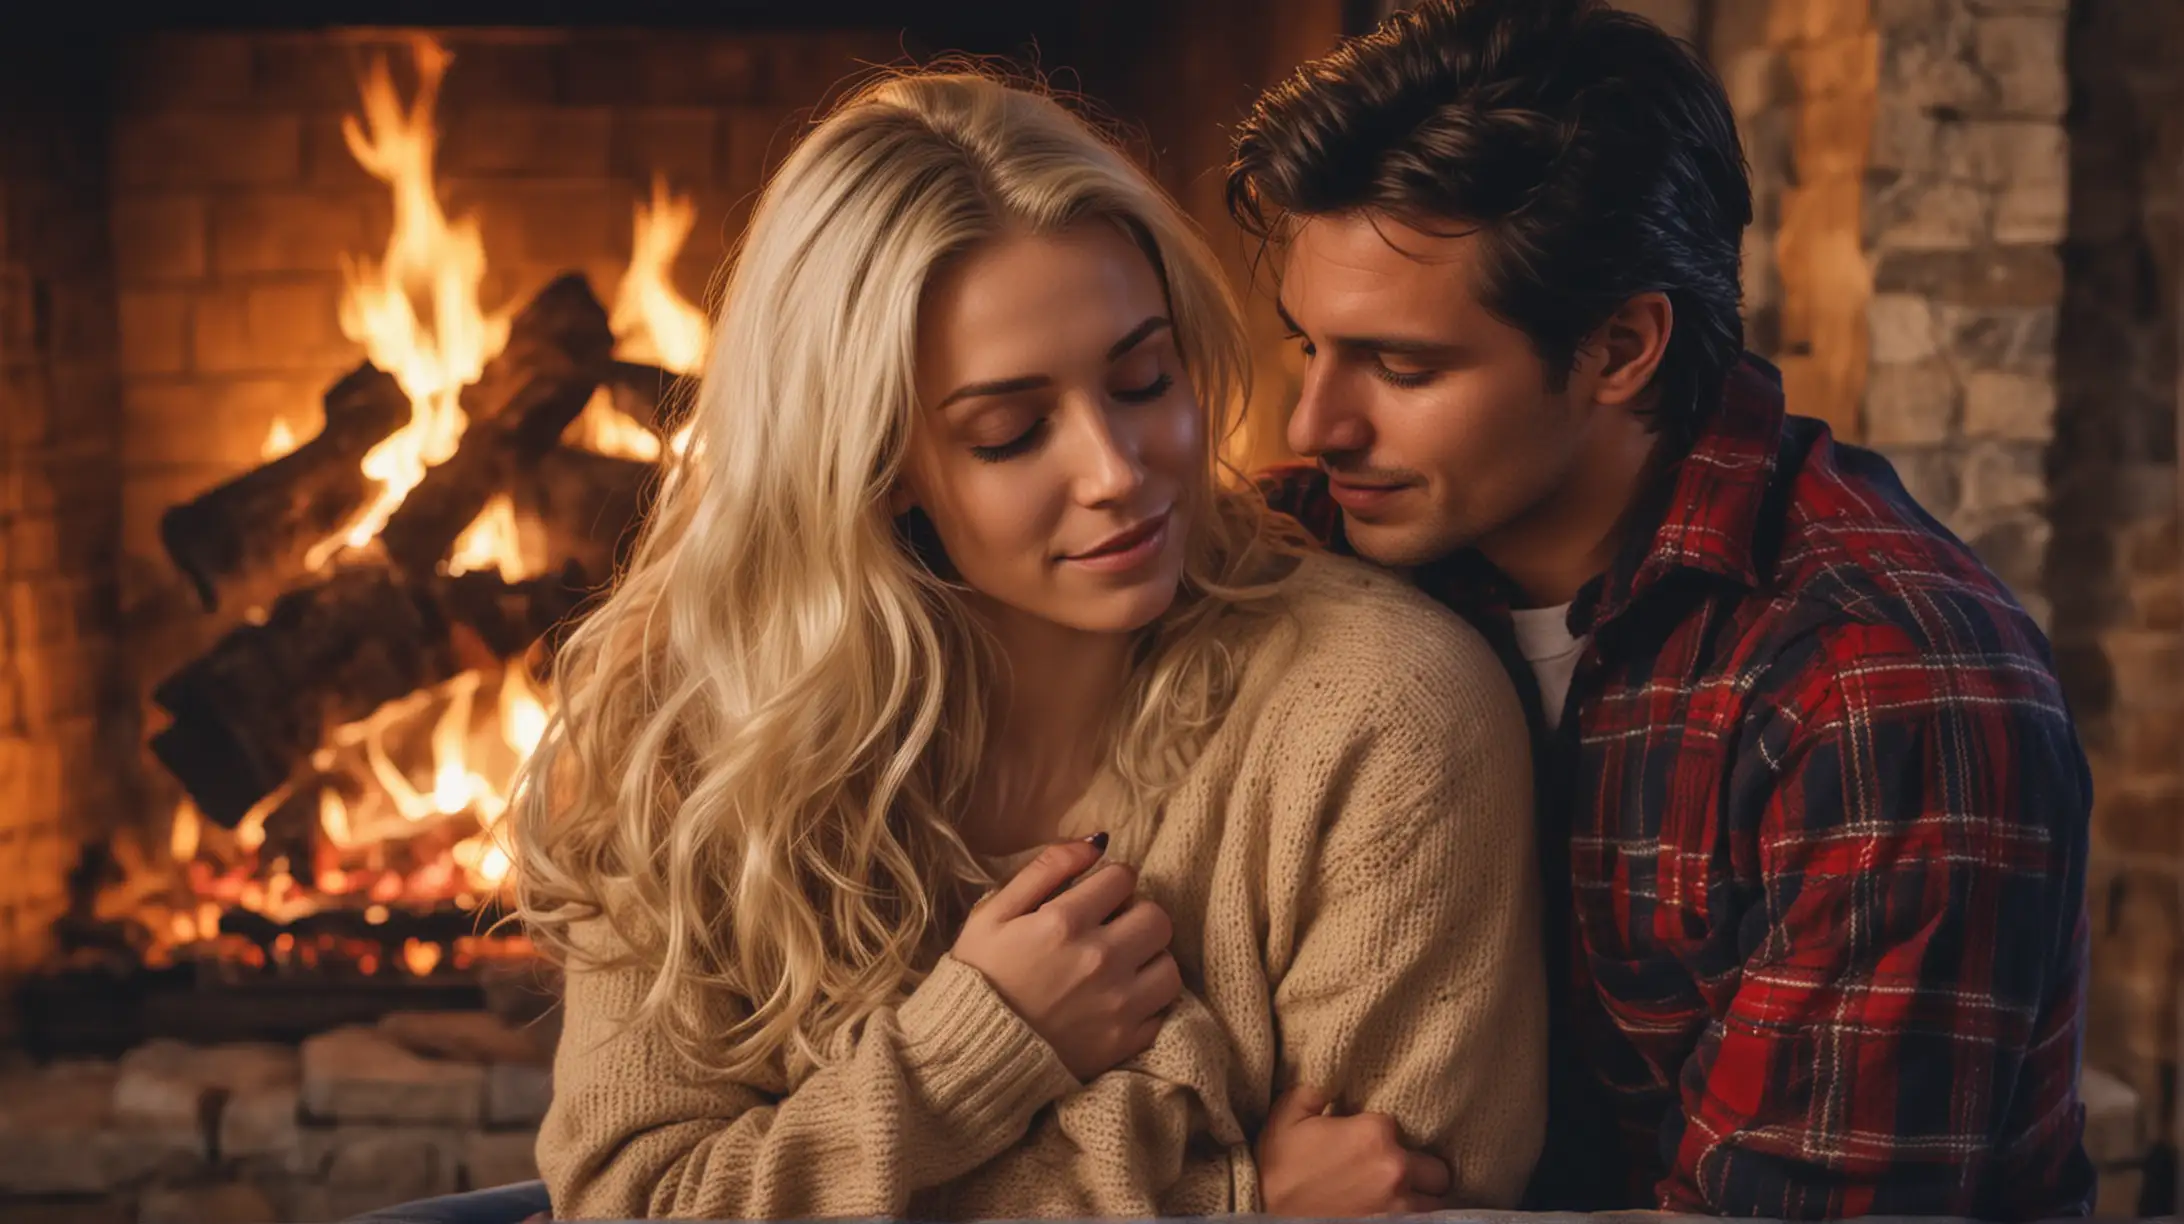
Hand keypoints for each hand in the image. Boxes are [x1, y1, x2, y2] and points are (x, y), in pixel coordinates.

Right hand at [951, 836, 1180, 1079]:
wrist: (973, 1052)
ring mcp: (1117, 1005)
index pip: (1123, 877)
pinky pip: (1163, 1009)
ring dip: (1148, 958)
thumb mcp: (994, 912)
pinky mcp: (1125, 1042)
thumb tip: (1097, 843)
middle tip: (1112, 927)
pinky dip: (1148, 1000)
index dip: (1110, 880)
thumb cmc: (980, 976)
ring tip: (1121, 964)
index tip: (1096, 895)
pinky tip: (1120, 997)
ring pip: (1168, 964)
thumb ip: (1046, 869)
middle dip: (1137, 914)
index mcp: (1065, 923)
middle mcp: (1100, 961)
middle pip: (1157, 917)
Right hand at [1257, 1083, 1451, 1215]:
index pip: (1398, 1126)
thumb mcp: (1286, 1117)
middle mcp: (1396, 1168)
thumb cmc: (1278, 1172)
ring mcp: (1401, 1206)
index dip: (1383, 1135)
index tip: (1365, 1145)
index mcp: (1373, 1134)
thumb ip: (1316, 1090)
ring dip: (1424, 1197)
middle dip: (1419, 1169)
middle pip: (1436, 1169)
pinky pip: (1428, 1222)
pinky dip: (1419, 1216)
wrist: (1267, 1217)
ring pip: (1439, 1200)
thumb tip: (1332, 1077)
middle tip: (1395, 1172)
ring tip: (1404, 1196)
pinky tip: (1402, 1211)